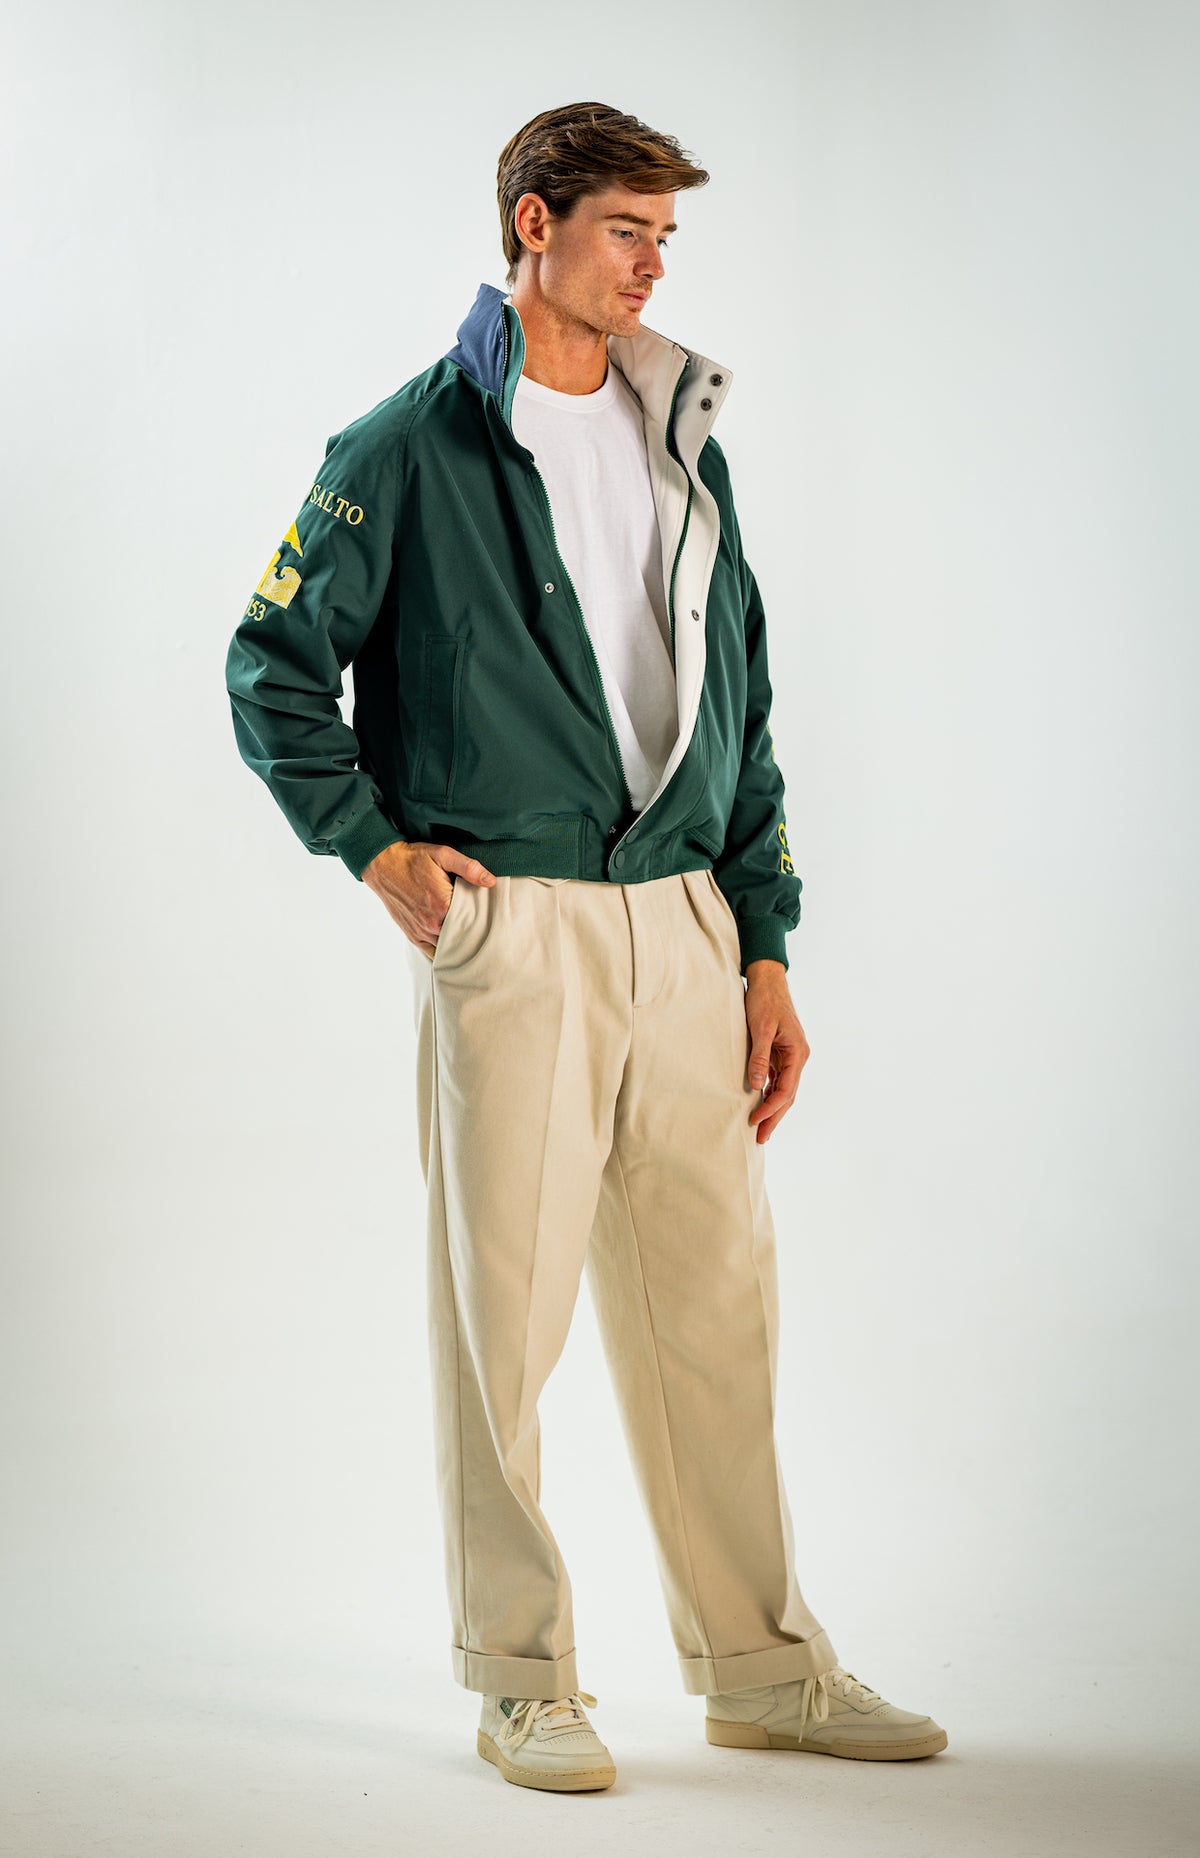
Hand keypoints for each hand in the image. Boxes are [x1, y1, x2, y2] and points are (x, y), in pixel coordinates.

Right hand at [361, 839, 496, 955]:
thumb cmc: (412, 859)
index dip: (484, 918)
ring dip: (459, 942)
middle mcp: (431, 922)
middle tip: (483, 926)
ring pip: (448, 947)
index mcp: (443, 904)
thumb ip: (468, 868)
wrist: (383, 864)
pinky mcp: (412, 935)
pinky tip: (453, 944)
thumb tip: (490, 881)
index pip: (473, 921)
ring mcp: (421, 931)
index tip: (489, 914)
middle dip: (473, 933)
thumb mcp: (443, 855)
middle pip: (462, 937)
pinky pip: (433, 952)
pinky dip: (444, 951)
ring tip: (470, 934)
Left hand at [743, 959, 809, 1142]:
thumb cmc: (764, 1001)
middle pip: (787, 1095)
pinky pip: (777, 1079)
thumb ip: (759, 1057)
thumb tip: (756, 1086)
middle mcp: (798, 1057)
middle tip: (760, 1139)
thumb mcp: (761, 1028)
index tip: (755, 1122)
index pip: (786, 1090)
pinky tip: (759, 1104)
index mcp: (798, 1053)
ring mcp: (790, 1055)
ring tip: (760, 1128)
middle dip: (774, 1117)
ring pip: (783, 1089)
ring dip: (772, 1108)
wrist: (767, 980)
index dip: (771, 1109)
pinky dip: (769, 1093)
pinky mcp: (780, 1052)